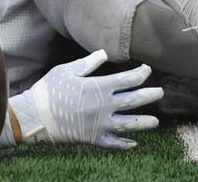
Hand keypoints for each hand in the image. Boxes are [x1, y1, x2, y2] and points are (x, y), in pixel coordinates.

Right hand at [9, 50, 161, 148]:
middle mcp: (104, 107)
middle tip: (160, 92)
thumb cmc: (50, 89)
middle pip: (133, 101)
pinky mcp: (95, 139)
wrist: (37, 115)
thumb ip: (88, 63)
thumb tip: (104, 54)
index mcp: (98, 87)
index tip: (147, 69)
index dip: (140, 74)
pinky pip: (114, 144)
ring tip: (156, 121)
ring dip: (144, 123)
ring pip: (130, 124)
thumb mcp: (66, 70)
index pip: (126, 80)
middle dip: (149, 95)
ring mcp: (101, 124)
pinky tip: (134, 144)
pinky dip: (125, 144)